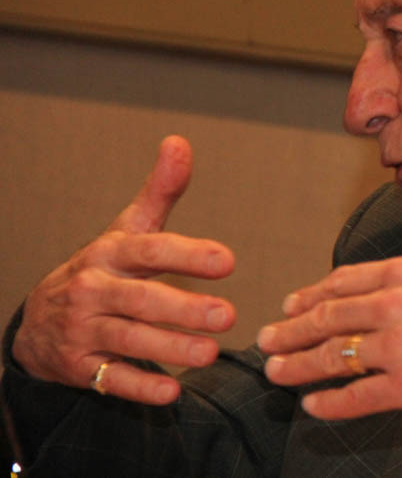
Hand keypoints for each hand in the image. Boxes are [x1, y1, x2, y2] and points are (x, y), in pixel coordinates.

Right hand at [11, 136, 235, 404]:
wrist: (40, 319)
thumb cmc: (103, 268)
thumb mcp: (128, 229)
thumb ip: (160, 192)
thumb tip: (180, 142)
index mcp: (110, 252)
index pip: (150, 250)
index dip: (187, 254)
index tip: (227, 260)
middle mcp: (93, 290)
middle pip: (141, 299)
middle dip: (184, 309)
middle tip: (228, 316)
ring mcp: (84, 330)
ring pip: (129, 340)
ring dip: (170, 349)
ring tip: (211, 354)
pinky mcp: (80, 366)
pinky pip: (111, 380)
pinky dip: (140, 388)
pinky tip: (172, 392)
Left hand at [258, 200, 401, 419]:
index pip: (343, 282)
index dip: (311, 295)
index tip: (292, 304)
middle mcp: (395, 305)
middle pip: (326, 318)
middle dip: (290, 331)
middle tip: (267, 341)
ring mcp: (399, 346)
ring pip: (332, 357)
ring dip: (298, 367)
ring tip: (277, 374)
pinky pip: (357, 396)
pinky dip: (330, 404)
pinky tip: (313, 408)